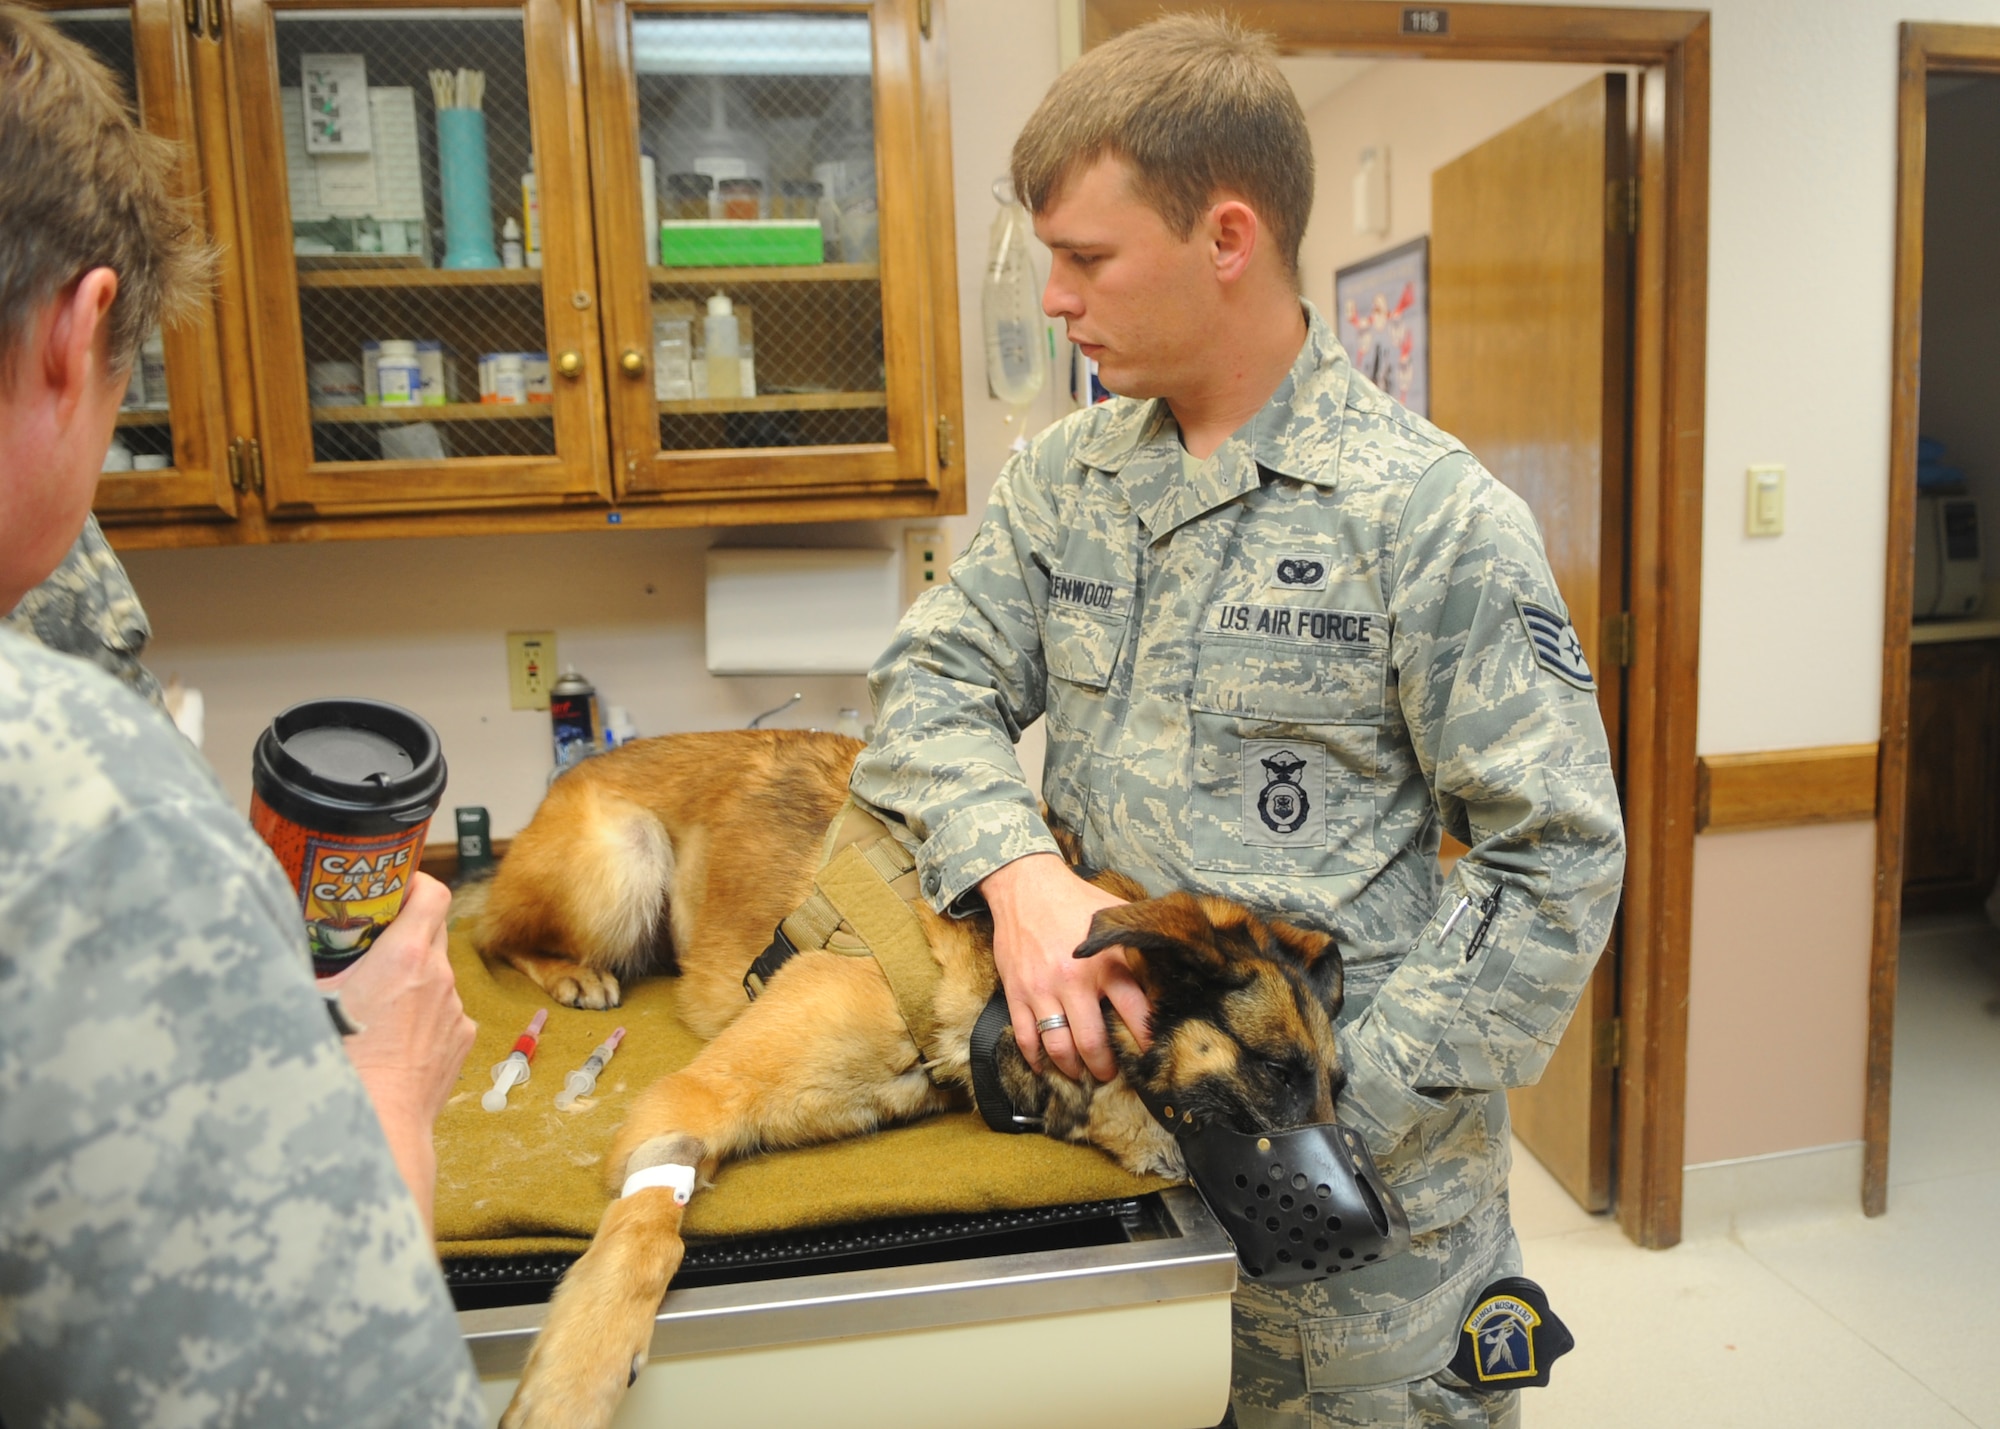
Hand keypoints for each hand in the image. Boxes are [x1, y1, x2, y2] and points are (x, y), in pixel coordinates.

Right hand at [318, 872, 474, 1230]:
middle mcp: (439, 978)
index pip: (432, 892)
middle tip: (368, 941)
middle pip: (433, 929)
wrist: (374, 1130)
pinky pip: (443, 1011)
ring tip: (373, 1001)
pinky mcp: (462, 1040)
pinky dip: (422, 1013)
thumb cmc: (335, 1069)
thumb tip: (266, 938)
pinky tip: (390, 1036)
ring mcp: (455, 1010)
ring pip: (436, 975)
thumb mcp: (304, 1002)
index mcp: (405, 958)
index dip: (414, 881)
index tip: (391, 886)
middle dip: (404, 929)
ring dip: (412, 977)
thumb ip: (295, 964)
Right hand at [979, 853, 1151, 1081]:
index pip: (1134, 1015)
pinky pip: (1026, 1037)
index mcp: (1106, 964)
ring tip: (1081, 1074)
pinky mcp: (1017, 992)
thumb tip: (1180, 950)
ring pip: (1059, 1046)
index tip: (1149, 1055)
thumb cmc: (1075, 900)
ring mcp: (1042, 990)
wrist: (1026, 885)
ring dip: (1072, 1068)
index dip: (1145, 1041)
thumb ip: (1142, 937)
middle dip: (1104, 1067)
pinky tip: (1044, 1066)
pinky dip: (1035, 1058)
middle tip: (1110, 1074)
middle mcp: (1074, 982)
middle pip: (1093, 1043)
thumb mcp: (1116, 914)